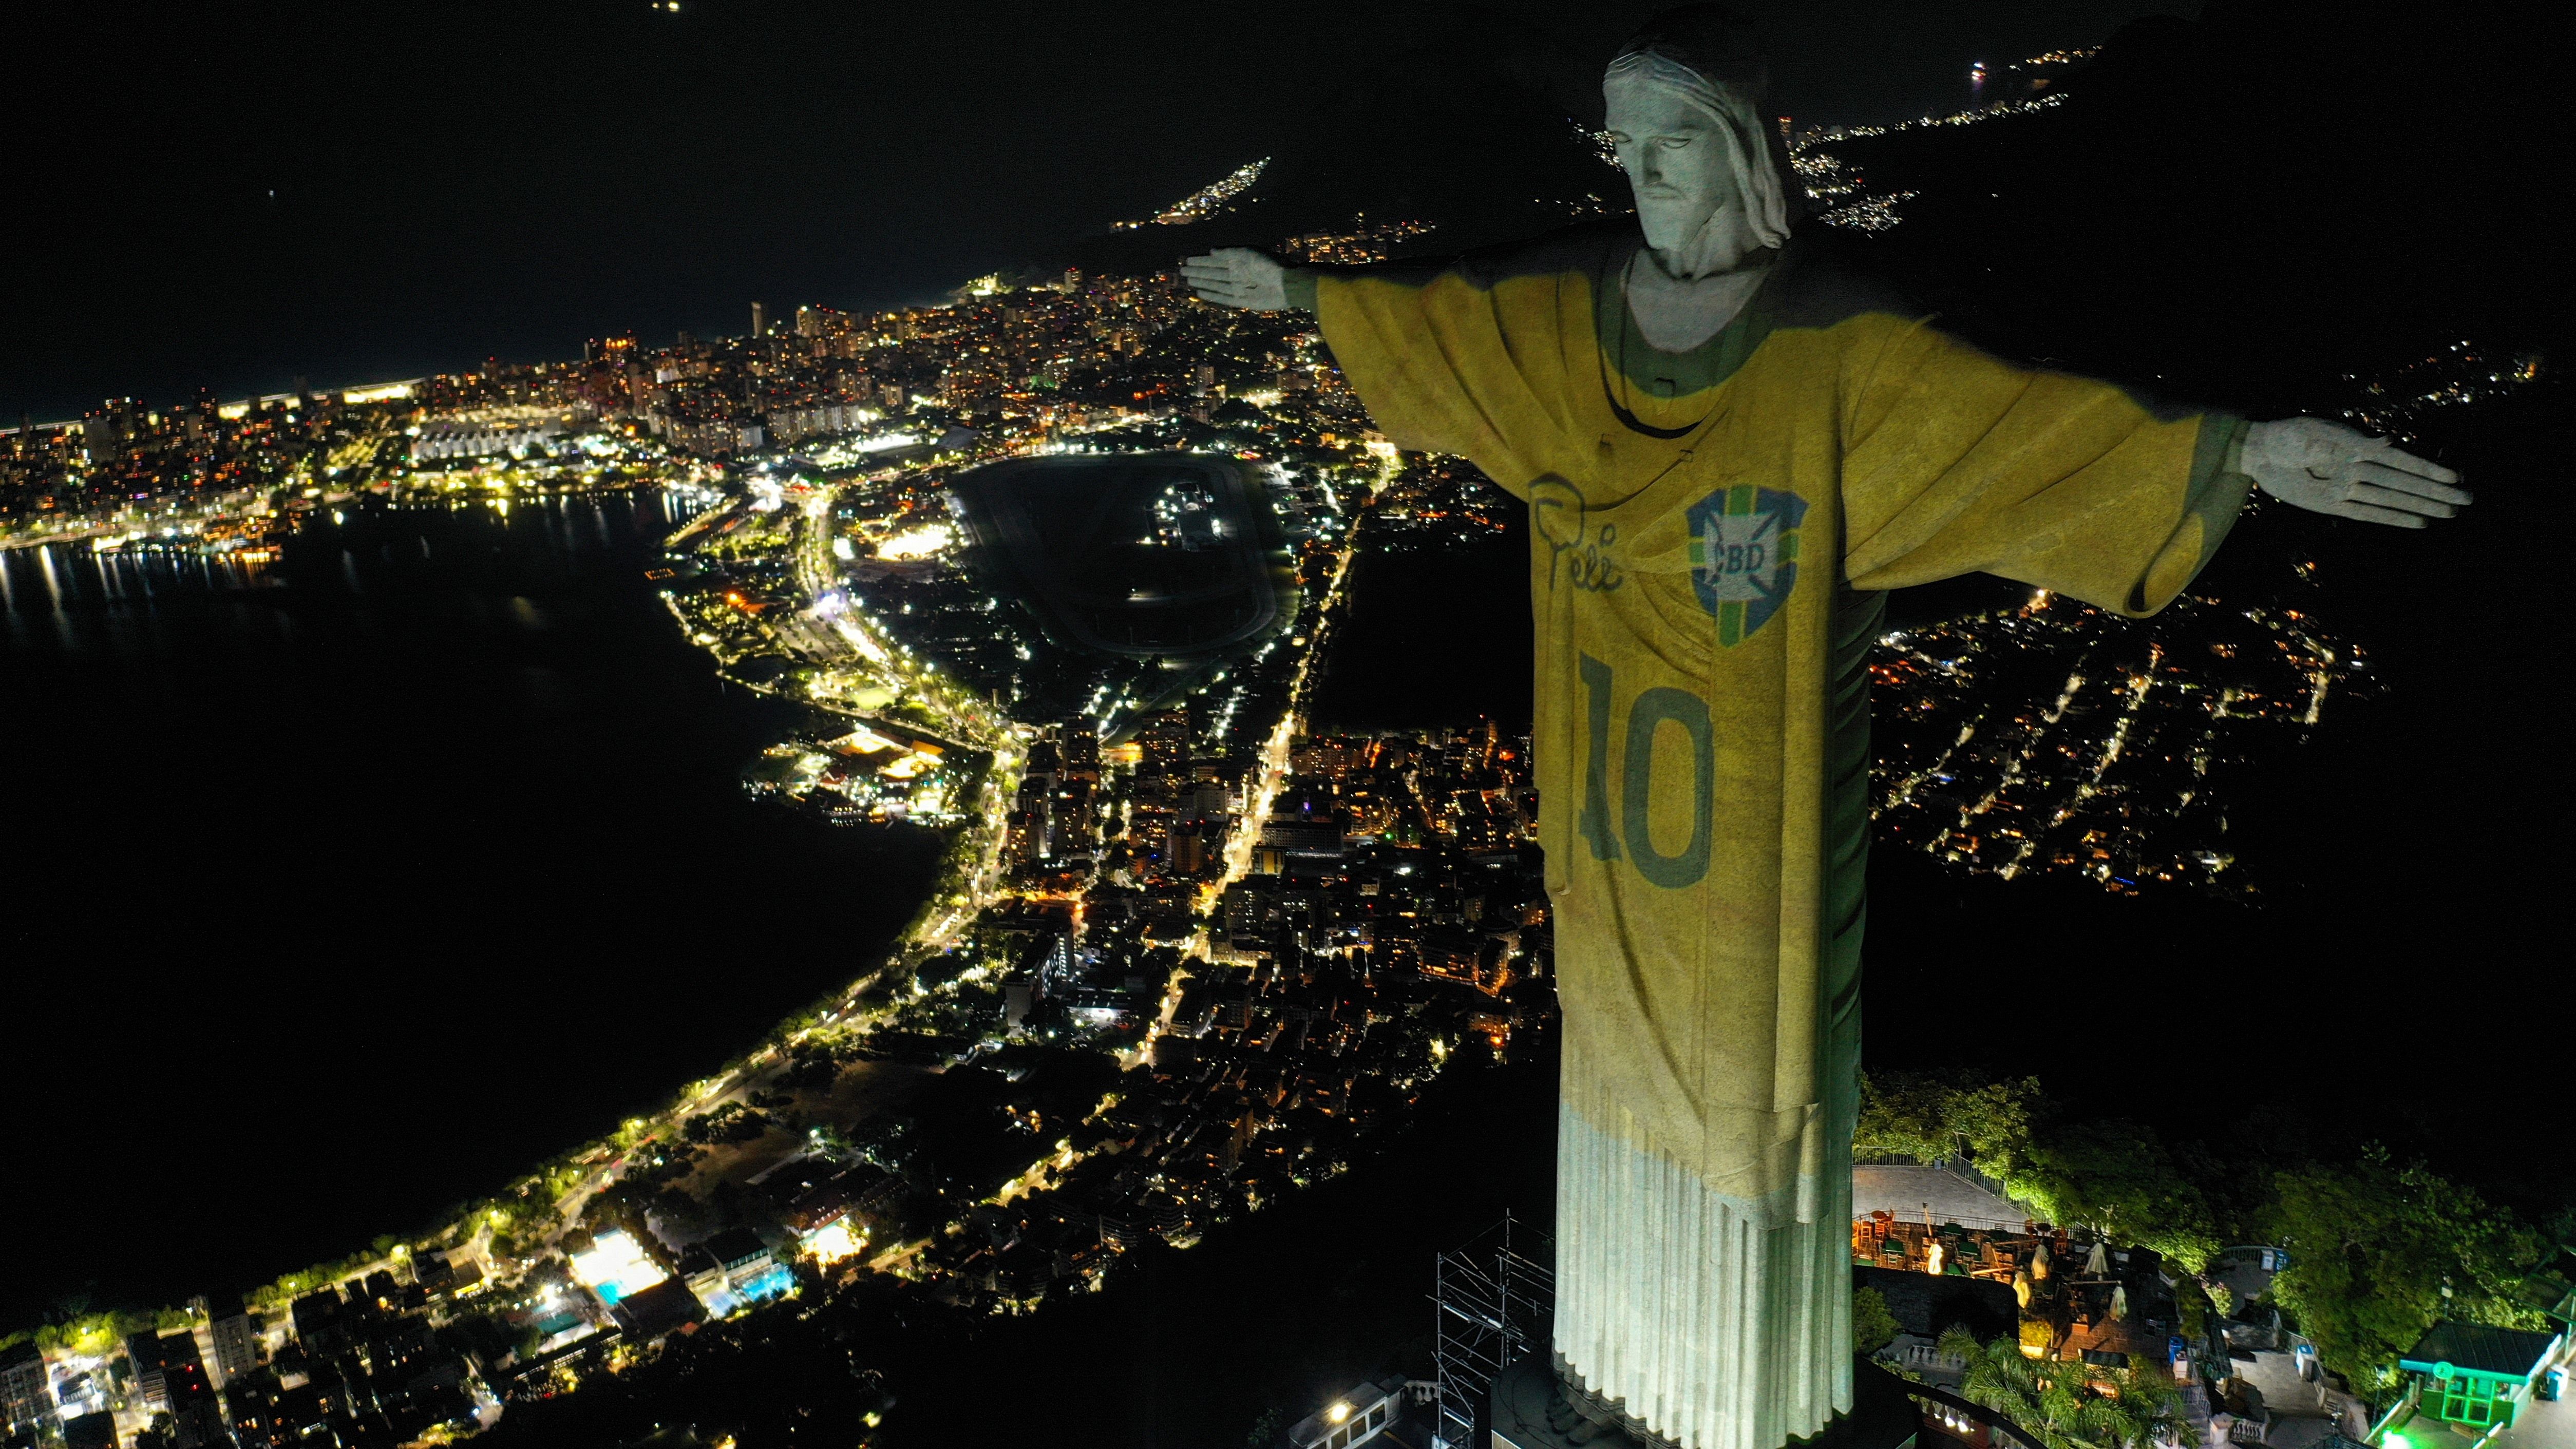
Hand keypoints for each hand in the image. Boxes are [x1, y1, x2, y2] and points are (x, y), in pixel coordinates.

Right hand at [1181, 248, 1287, 310]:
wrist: (1286, 285)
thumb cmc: (1269, 265)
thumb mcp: (1248, 254)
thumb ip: (1230, 253)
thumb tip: (1212, 251)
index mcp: (1237, 261)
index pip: (1214, 260)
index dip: (1201, 260)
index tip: (1187, 260)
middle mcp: (1236, 274)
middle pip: (1212, 272)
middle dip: (1198, 271)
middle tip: (1182, 270)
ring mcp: (1238, 288)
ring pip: (1215, 284)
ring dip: (1202, 282)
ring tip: (1188, 280)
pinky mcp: (1241, 301)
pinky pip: (1222, 298)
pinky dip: (1211, 295)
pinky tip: (1200, 293)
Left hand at [2240, 417, 2470, 528]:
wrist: (2258, 450)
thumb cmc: (2287, 435)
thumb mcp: (2313, 433)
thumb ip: (2348, 441)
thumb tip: (2388, 442)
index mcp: (2358, 446)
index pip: (2400, 461)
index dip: (2427, 469)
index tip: (2455, 477)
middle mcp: (2357, 468)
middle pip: (2402, 483)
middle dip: (2434, 491)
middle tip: (2467, 500)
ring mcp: (2346, 487)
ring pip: (2390, 500)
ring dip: (2420, 506)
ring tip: (2451, 512)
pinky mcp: (2331, 503)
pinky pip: (2367, 514)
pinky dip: (2391, 518)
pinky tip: (2418, 523)